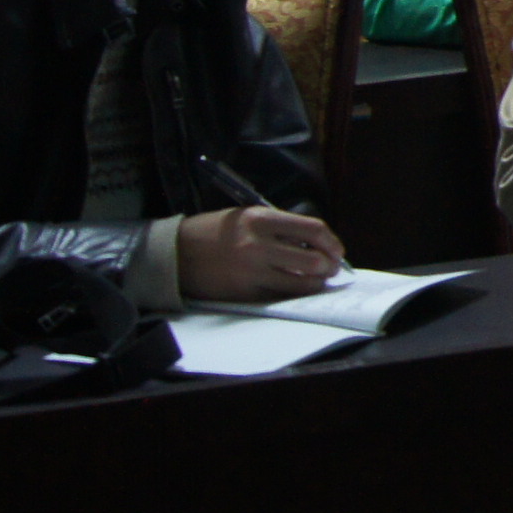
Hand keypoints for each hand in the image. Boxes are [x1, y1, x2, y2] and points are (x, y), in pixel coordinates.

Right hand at [176, 206, 344, 300]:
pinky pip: (279, 296)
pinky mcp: (243, 293)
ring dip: (314, 284)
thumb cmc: (214, 231)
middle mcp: (259, 245)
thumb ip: (280, 227)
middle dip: (328, 266)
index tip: (337, 250)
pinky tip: (294, 290)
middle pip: (312, 260)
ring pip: (299, 283)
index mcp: (262, 219)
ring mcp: (251, 271)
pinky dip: (291, 294)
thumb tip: (315, 244)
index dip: (332, 242)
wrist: (174, 253)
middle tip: (330, 269)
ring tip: (316, 281)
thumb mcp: (248, 217)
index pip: (313, 230)